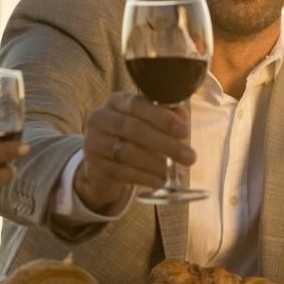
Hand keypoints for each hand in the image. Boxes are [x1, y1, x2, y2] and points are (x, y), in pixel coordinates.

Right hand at [73, 92, 196, 210]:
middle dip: (165, 143)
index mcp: (116, 101)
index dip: (162, 118)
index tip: (184, 131)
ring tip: (176, 172)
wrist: (102, 161)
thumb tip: (182, 118)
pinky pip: (122, 172)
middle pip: (133, 129)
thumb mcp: (146, 121)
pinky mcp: (94, 165)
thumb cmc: (131, 136)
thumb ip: (165, 115)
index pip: (138, 104)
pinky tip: (160, 182)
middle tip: (189, 156)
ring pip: (127, 152)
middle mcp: (100, 118)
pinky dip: (144, 177)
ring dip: (156, 164)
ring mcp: (94, 142)